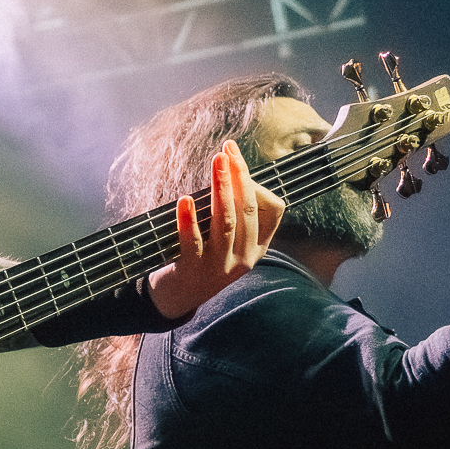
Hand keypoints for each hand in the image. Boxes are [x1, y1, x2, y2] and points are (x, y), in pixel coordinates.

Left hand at [147, 141, 285, 319]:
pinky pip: (192, 242)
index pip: (272, 210)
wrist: (177, 299)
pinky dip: (189, 219)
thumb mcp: (230, 240)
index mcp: (257, 247)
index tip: (235, 160)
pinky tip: (185, 199)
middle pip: (247, 210)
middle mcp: (244, 258)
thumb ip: (235, 212)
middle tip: (227, 149)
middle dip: (240, 175)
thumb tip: (233, 168)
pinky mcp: (192, 271)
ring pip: (225, 221)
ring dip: (221, 188)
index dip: (257, 183)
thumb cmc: (203, 258)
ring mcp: (219, 266)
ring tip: (217, 161)